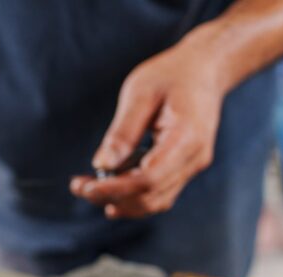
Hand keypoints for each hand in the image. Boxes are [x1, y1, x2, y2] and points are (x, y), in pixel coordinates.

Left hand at [70, 39, 224, 218]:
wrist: (205, 69)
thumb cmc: (171, 75)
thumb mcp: (140, 93)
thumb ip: (122, 132)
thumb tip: (102, 165)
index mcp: (187, 137)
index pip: (149, 178)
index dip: (115, 188)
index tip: (84, 186)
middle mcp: (195, 158)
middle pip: (150, 196)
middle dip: (111, 196)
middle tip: (77, 186)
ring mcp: (192, 166)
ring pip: (154, 202)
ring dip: (119, 201)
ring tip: (87, 188)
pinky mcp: (184, 169)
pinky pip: (158, 194)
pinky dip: (131, 197)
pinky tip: (107, 192)